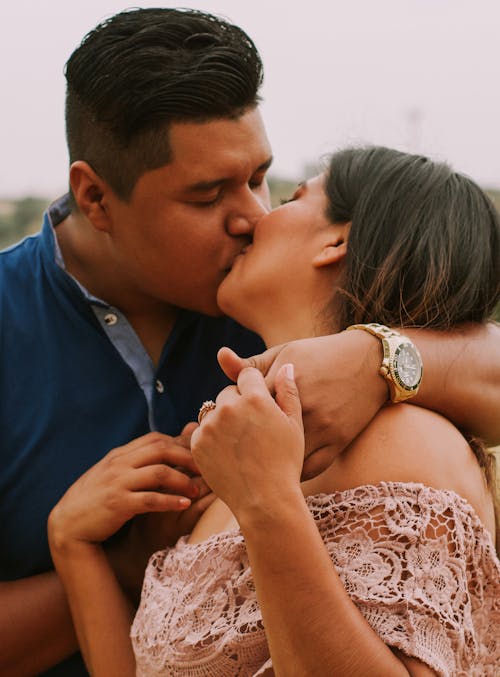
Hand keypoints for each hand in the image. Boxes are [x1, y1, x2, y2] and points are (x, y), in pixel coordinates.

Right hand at [48, 432, 201, 549]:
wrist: (67, 524)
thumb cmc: (96, 498)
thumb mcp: (115, 474)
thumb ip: (138, 460)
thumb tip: (161, 451)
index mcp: (120, 455)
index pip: (156, 439)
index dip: (179, 444)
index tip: (198, 455)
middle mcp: (119, 464)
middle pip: (161, 450)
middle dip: (187, 457)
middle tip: (206, 469)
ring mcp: (118, 483)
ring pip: (158, 472)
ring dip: (183, 480)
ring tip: (198, 490)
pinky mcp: (118, 504)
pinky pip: (150, 499)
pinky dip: (170, 501)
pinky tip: (184, 504)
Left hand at [191, 364, 303, 519]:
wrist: (265, 500)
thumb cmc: (286, 462)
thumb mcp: (295, 425)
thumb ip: (289, 392)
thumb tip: (286, 367)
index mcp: (255, 398)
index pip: (247, 375)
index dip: (254, 389)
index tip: (260, 404)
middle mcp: (229, 407)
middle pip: (228, 393)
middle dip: (238, 404)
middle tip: (252, 429)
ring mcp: (211, 426)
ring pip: (214, 411)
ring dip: (223, 420)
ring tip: (241, 444)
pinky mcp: (198, 443)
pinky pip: (203, 430)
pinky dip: (212, 438)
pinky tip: (229, 453)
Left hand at [218, 330, 386, 476]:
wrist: (370, 363)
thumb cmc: (322, 355)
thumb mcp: (285, 353)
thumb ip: (252, 363)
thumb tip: (220, 355)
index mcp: (284, 383)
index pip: (245, 405)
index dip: (235, 414)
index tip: (233, 418)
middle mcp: (303, 407)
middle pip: (261, 434)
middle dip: (246, 440)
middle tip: (240, 443)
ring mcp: (322, 427)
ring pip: (284, 457)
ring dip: (267, 463)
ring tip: (255, 461)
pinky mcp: (338, 442)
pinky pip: (310, 469)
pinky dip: (293, 474)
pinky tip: (281, 471)